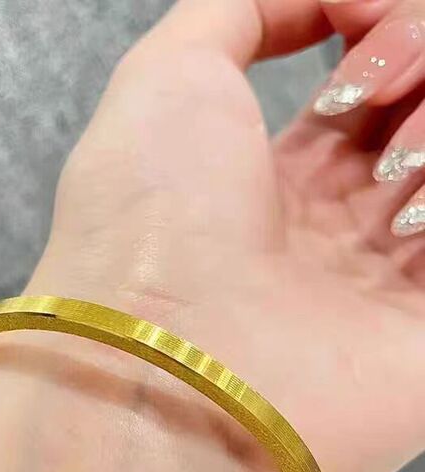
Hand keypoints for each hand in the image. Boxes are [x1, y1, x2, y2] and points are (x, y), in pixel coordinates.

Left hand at [24, 0, 424, 471]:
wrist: (168, 360)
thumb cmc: (149, 222)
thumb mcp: (167, 76)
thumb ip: (246, 13)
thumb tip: (343, 3)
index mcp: (276, 183)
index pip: (370, 95)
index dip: (385, 42)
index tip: (352, 62)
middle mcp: (337, 235)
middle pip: (420, 124)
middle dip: (419, 64)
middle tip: (370, 94)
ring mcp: (386, 289)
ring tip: (398, 163)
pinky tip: (418, 210)